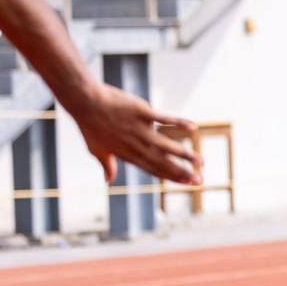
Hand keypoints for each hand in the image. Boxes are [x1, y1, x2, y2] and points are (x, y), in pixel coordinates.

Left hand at [70, 84, 202, 184]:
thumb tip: (108, 179)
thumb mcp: (96, 149)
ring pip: (167, 146)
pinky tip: (194, 128)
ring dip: (186, 155)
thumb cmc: (89, 126)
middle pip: (164, 162)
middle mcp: (137, 146)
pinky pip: (165, 119)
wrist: (85, 102)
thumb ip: (107, 165)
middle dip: (182, 172)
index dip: (171, 177)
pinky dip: (179, 123)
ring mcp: (141, 130)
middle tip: (199, 180)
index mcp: (128, 155)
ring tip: (201, 162)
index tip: (186, 182)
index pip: (154, 170)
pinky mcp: (143, 113)